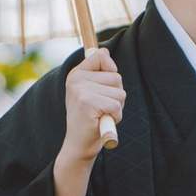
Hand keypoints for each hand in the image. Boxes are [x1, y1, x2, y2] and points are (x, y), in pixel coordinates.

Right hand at [60, 48, 124, 164]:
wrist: (79, 144)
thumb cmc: (90, 117)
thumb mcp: (92, 90)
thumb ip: (99, 70)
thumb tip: (105, 50)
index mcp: (76, 73)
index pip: (102, 56)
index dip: (110, 71)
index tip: (102, 87)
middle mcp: (76, 79)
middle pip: (116, 77)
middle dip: (116, 94)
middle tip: (101, 108)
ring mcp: (80, 91)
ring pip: (119, 92)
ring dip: (117, 107)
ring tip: (101, 114)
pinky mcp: (87, 104)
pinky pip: (116, 106)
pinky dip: (115, 117)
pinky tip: (101, 121)